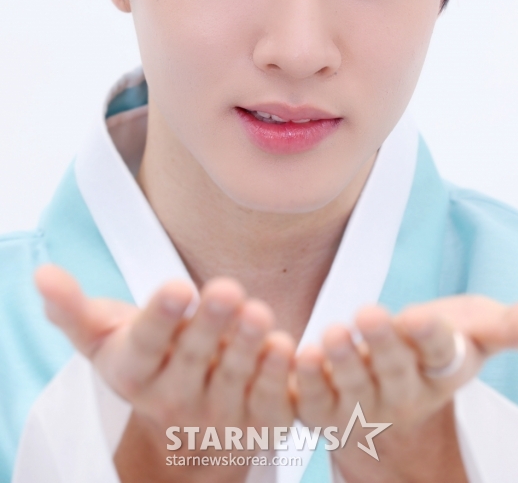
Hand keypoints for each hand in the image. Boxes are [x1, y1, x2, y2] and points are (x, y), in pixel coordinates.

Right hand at [35, 265, 295, 481]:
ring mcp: (219, 415)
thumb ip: (74, 309)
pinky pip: (270, 400)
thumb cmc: (149, 362)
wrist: (185, 431)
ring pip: (235, 378)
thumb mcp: (106, 340)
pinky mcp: (258, 423)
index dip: (161, 317)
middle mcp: (175, 398)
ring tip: (258, 312)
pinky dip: (278, 376)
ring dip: (248, 345)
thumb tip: (42, 275)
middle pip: (194, 358)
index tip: (177, 287)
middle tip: (227, 289)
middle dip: (211, 324)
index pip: (146, 343)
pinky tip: (285, 346)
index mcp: (137, 372)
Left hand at [295, 296, 517, 482]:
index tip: (421, 315)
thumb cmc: (429, 347)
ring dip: (341, 363)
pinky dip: (304, 381)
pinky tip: (296, 355)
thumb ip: (502, 325)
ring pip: (352, 388)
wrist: (387, 383)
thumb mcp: (468, 330)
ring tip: (331, 334)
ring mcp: (361, 404)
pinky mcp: (323, 408)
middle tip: (368, 314)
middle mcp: (402, 393)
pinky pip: (312, 399)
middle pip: (394, 371)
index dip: (431, 336)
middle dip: (382, 345)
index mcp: (440, 369)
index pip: (440, 353)